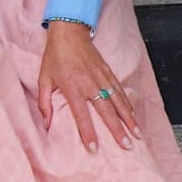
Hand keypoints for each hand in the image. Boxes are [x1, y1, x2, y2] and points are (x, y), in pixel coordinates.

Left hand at [37, 20, 140, 152]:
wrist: (69, 32)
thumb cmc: (54, 56)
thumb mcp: (43, 78)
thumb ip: (44, 103)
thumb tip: (46, 124)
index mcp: (72, 87)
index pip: (81, 115)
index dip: (88, 133)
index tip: (94, 148)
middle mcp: (89, 84)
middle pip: (106, 111)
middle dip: (117, 130)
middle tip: (127, 146)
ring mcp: (101, 77)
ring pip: (118, 101)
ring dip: (129, 119)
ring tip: (137, 135)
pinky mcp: (108, 72)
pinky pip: (120, 90)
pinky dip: (128, 104)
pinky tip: (133, 116)